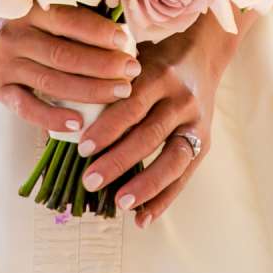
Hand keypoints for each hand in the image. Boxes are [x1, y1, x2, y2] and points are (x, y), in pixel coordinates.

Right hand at [0, 2, 142, 139]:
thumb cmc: (18, 5)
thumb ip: (70, 10)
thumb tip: (118, 30)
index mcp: (27, 8)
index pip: (71, 22)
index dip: (101, 33)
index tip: (127, 42)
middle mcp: (14, 36)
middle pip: (66, 56)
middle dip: (104, 66)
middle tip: (132, 71)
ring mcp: (5, 65)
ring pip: (53, 83)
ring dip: (91, 91)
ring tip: (120, 93)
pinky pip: (27, 108)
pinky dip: (52, 118)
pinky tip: (78, 123)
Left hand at [70, 21, 224, 228]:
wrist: (202, 53)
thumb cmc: (154, 58)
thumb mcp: (134, 58)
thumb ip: (109, 81)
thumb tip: (67, 114)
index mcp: (160, 74)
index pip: (132, 104)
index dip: (108, 127)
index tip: (82, 148)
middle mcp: (181, 98)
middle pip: (149, 134)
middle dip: (119, 161)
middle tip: (90, 180)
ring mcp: (196, 122)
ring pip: (172, 158)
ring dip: (145, 185)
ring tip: (119, 204)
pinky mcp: (205, 141)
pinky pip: (185, 175)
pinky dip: (164, 199)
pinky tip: (142, 219)